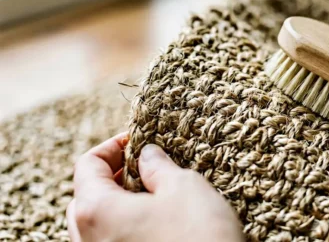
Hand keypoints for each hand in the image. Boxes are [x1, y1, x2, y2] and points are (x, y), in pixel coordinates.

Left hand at [67, 133, 242, 241]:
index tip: (137, 141)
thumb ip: (159, 166)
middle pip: (85, 196)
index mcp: (96, 211)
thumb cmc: (199, 237)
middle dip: (112, 176)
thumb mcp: (184, 187)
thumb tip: (148, 155)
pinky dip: (125, 226)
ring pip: (97, 224)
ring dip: (119, 203)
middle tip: (143, 167)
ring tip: (152, 195)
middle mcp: (88, 240)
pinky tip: (155, 223)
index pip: (86, 165)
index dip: (112, 147)